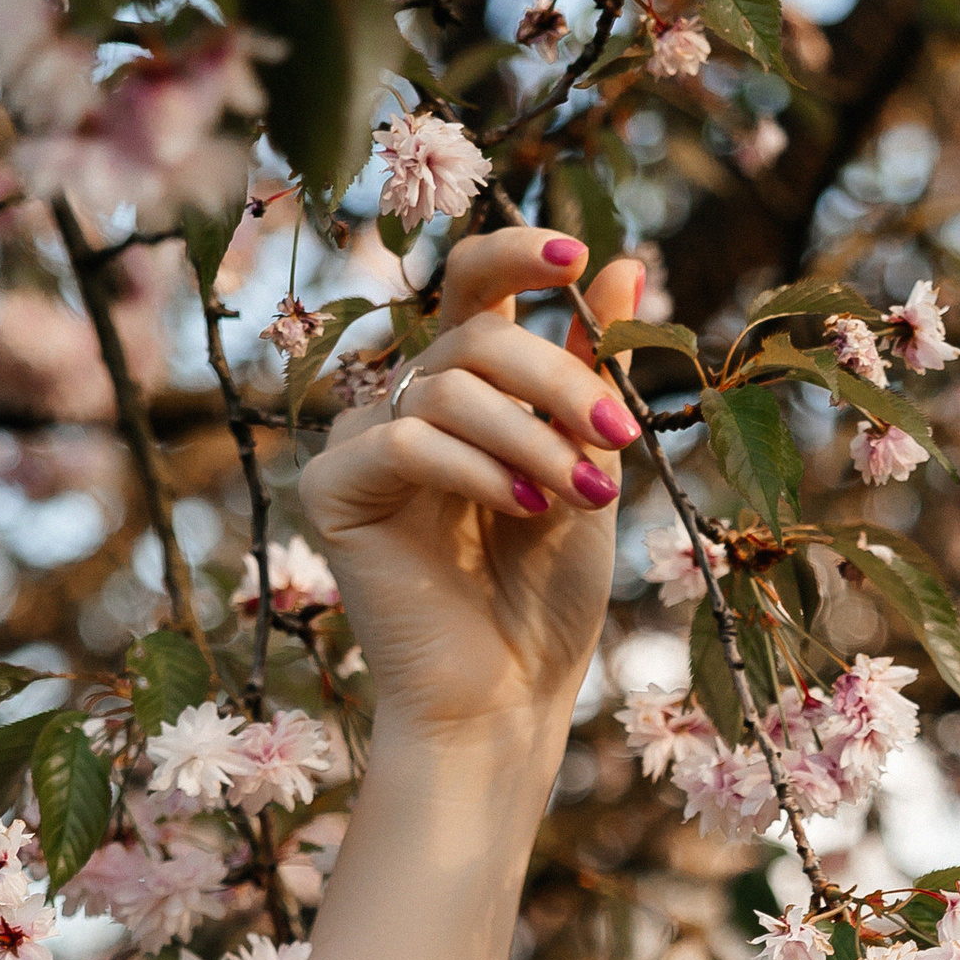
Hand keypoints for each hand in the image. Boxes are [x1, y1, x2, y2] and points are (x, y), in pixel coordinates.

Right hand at [297, 226, 649, 742]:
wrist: (505, 702)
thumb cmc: (546, 599)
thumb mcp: (589, 467)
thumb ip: (592, 372)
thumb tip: (626, 262)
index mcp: (464, 390)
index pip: (471, 287)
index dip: (514, 256)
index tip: (578, 257)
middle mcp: (404, 405)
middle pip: (473, 335)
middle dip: (556, 380)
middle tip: (617, 437)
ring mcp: (361, 445)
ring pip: (446, 387)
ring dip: (530, 437)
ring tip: (582, 496)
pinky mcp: (332, 491)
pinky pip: (405, 440)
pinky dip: (476, 469)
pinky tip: (525, 510)